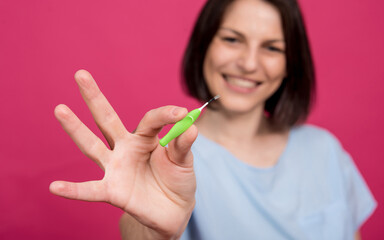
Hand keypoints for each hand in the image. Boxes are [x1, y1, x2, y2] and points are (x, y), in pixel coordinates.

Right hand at [50, 70, 197, 237]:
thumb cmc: (177, 179)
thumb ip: (183, 144)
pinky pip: (90, 190)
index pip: (151, 119)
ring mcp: (116, 167)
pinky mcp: (112, 191)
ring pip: (92, 146)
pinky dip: (73, 190)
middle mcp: (126, 148)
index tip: (182, 112)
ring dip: (76, 128)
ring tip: (60, 109)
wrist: (173, 210)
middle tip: (81, 74)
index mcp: (145, 138)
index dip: (165, 114)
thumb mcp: (183, 160)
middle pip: (107, 119)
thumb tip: (191, 124)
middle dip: (94, 98)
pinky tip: (55, 187)